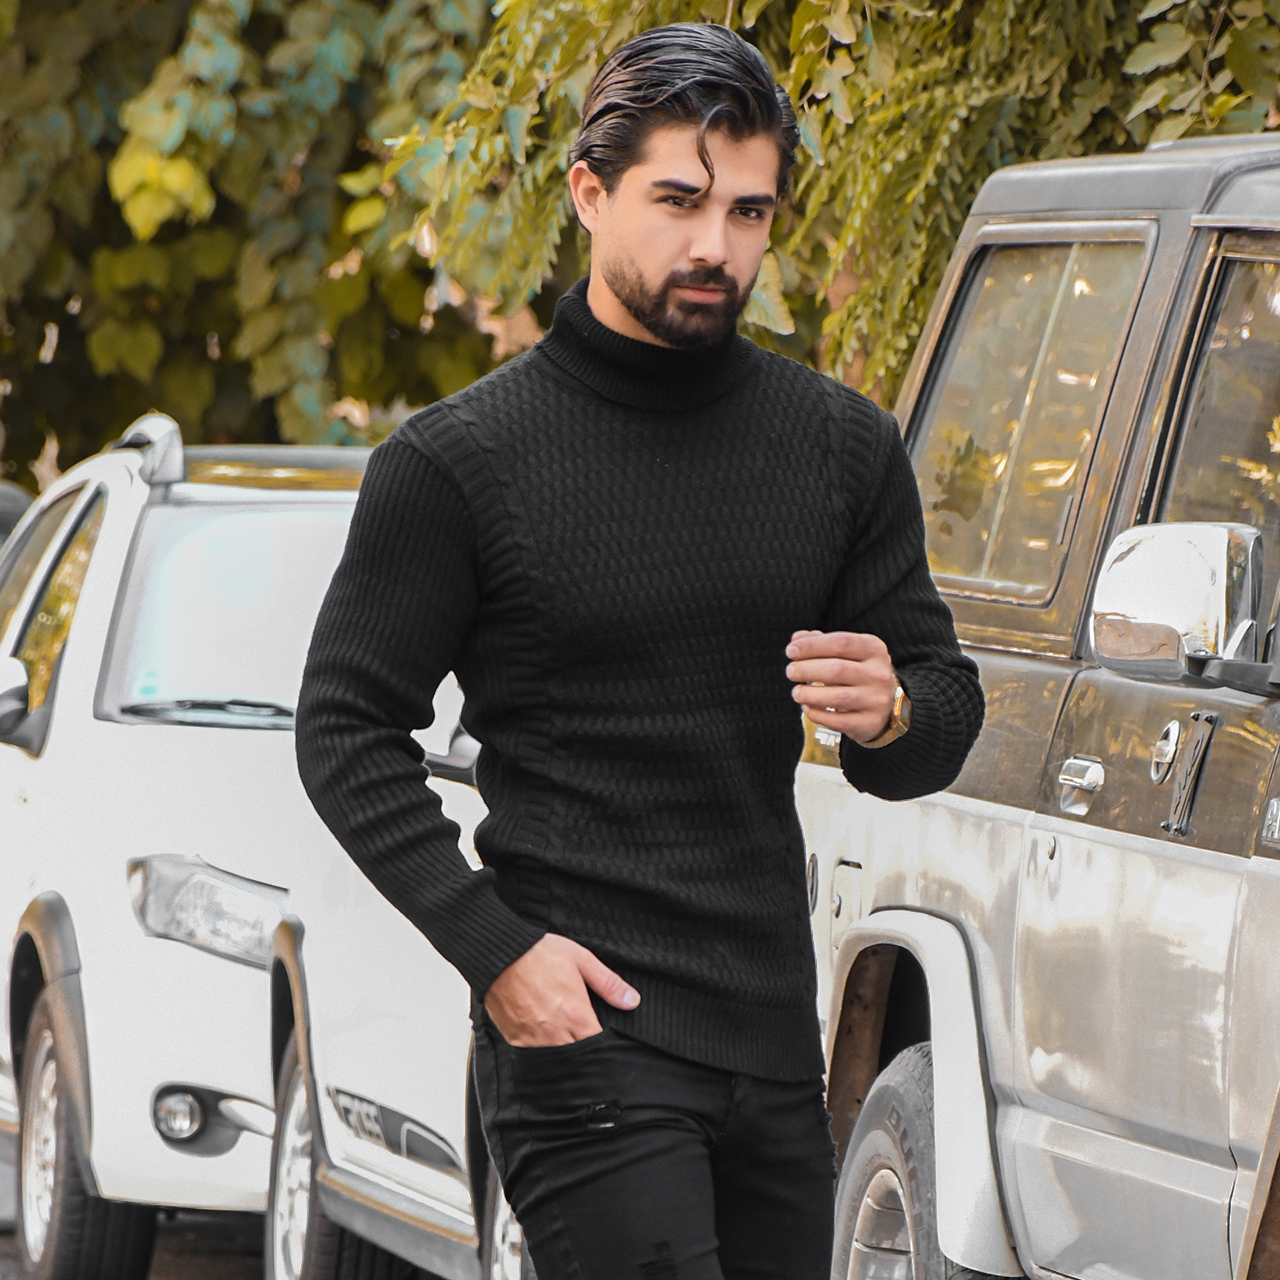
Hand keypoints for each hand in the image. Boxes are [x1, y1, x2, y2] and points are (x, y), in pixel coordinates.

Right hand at [484, 933, 639, 1046]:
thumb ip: (609, 984)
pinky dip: (542, 1052)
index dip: (605, 1046)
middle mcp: (555, 1034)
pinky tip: (546, 1040)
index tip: (606, 1040)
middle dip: (586, 1052)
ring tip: (567, 1040)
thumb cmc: (540, 953)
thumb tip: (632, 1001)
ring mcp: (533, 1039)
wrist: (500, 953)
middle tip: (586, 1041)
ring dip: (564, 1054)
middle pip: (579, 1058)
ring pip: (556, 1061)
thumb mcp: (582, 960)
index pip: (598, 1047)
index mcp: (576, 1016)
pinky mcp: (515, 1039)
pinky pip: (533, 1056)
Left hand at [786, 629, 896, 743]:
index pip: (840, 643)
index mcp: (873, 648)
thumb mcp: (846, 651)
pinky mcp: (870, 722)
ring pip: (837, 697)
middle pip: (837, 669)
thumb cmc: (856, 671)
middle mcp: (879, 673)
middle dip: (806, 669)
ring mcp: (877, 700)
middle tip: (790, 671)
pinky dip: (817, 714)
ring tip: (796, 692)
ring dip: (809, 694)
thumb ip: (820, 642)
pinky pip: (838, 721)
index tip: (790, 651)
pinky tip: (808, 707)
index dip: (811, 646)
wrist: (882, 704)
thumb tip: (796, 639)